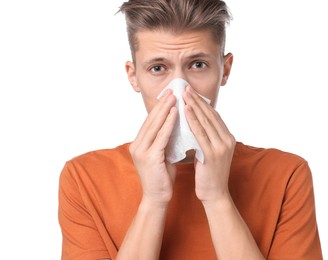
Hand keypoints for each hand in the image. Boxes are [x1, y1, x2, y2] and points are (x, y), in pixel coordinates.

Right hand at [129, 90, 177, 206]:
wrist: (157, 197)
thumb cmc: (162, 176)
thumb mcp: (163, 154)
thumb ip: (165, 140)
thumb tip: (176, 124)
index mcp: (139, 143)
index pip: (150, 121)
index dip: (159, 107)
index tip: (169, 95)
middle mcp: (137, 145)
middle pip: (151, 120)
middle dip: (162, 104)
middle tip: (172, 90)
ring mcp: (141, 151)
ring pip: (155, 125)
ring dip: (166, 109)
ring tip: (175, 96)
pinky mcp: (149, 157)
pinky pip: (161, 136)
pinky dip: (169, 123)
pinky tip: (176, 113)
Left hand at [183, 86, 235, 205]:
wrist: (214, 194)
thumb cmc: (209, 174)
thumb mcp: (210, 152)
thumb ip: (207, 138)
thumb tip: (195, 124)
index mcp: (228, 138)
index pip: (214, 116)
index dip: (203, 103)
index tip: (192, 93)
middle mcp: (227, 140)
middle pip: (211, 115)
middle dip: (198, 100)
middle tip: (186, 88)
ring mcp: (221, 146)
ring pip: (206, 121)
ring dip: (194, 106)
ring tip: (184, 94)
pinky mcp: (213, 154)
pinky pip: (200, 133)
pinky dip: (193, 120)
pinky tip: (185, 111)